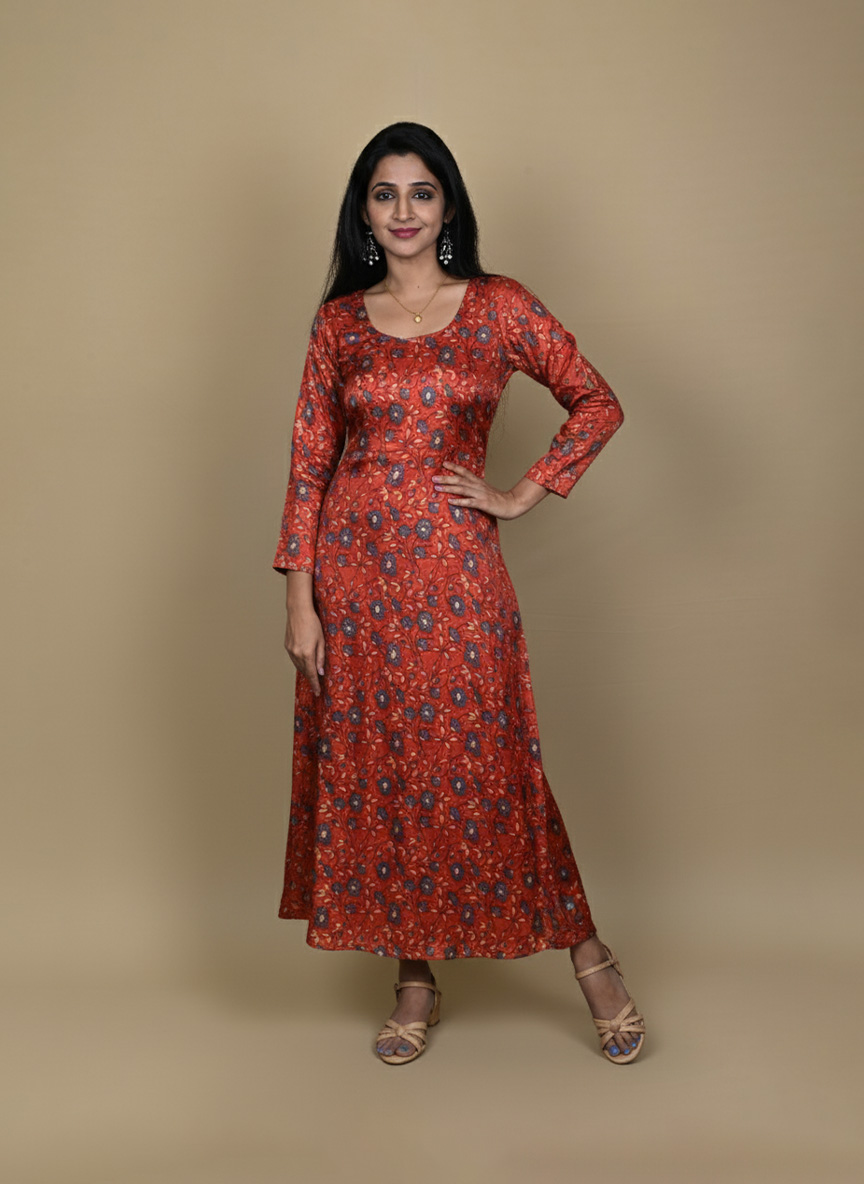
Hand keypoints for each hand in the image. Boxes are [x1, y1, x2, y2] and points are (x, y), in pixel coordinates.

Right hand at [284, 601, 325, 696]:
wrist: (298, 612)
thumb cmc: (313, 624)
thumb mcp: (321, 641)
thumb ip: (320, 658)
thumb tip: (320, 672)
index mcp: (307, 653)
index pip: (311, 674)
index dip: (314, 684)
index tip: (317, 692)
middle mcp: (297, 654)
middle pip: (304, 671)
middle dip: (310, 678)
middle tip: (316, 684)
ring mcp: (290, 650)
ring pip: (298, 666)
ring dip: (305, 671)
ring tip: (311, 674)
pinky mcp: (287, 646)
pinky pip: (294, 658)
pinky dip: (299, 663)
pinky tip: (304, 662)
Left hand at [432, 462, 547, 519]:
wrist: (511, 504)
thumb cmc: (496, 498)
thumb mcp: (484, 490)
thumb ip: (474, 487)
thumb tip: (462, 487)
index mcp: (478, 481)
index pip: (465, 472)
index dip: (454, 467)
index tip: (443, 463)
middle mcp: (478, 486)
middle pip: (460, 479)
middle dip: (446, 478)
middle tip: (434, 477)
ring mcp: (480, 494)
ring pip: (462, 489)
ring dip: (448, 488)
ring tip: (437, 487)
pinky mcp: (482, 504)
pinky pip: (469, 502)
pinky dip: (459, 501)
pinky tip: (450, 501)